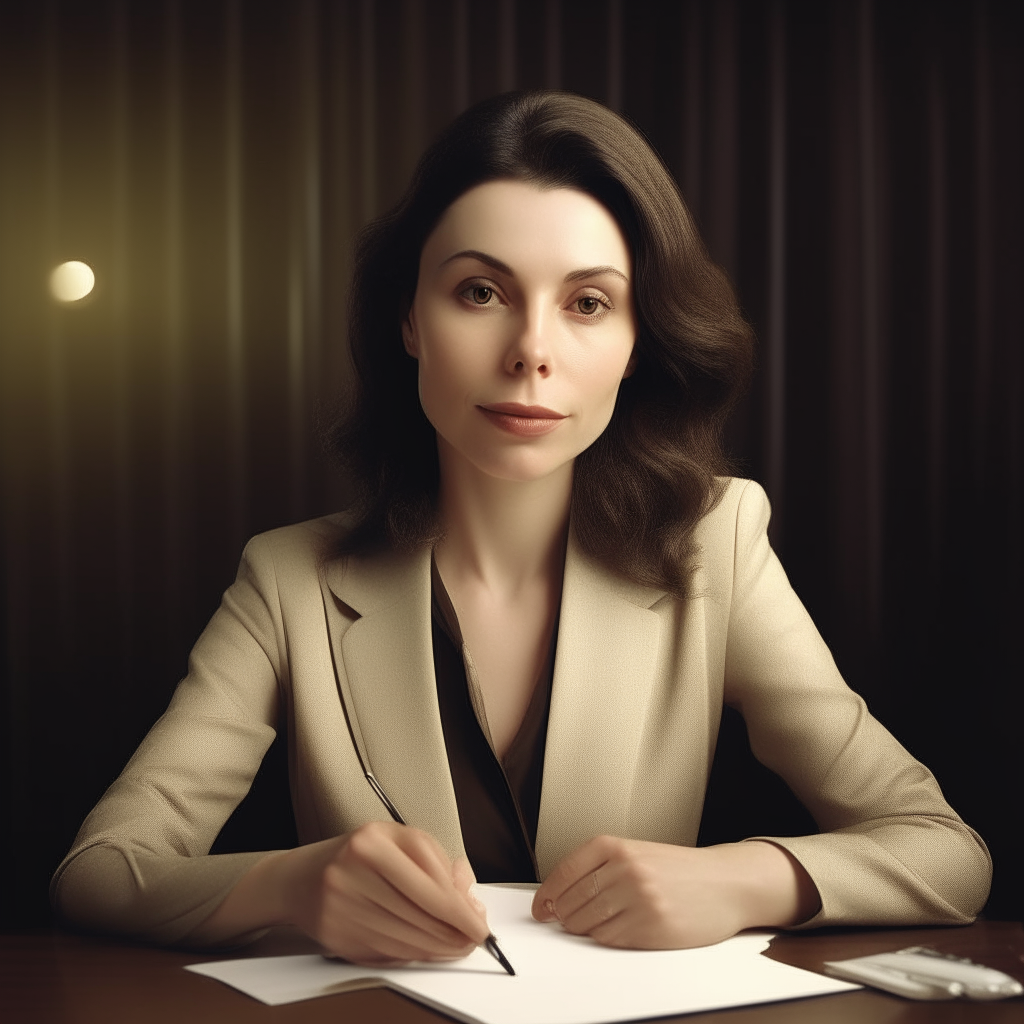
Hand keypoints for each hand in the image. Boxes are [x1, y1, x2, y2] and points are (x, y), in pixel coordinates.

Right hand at [283, 822, 488, 964]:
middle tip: (474, 938)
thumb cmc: (356, 854)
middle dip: (455, 933)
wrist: (300, 878)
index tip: (480, 924)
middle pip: (420, 917)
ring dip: (439, 948)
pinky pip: (388, 953)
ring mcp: (341, 909)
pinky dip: (415, 954)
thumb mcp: (397, 839)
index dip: (461, 912)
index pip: (429, 887)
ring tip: (457, 945)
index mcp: (371, 843)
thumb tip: (466, 896)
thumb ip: (435, 860)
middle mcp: (352, 874)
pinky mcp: (337, 937)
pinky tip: (429, 949)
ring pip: (406, 940)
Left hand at [532, 837, 818, 949]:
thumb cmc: (680, 870)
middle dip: (565, 915)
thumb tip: (557, 896)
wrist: (726, 883)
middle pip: (571, 901)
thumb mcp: (637, 853)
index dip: (546, 894)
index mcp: (616, 846)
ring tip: (601, 922)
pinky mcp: (651, 926)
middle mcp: (625, 869)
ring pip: (587, 923)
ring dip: (585, 929)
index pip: (564, 872)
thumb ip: (600, 868)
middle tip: (570, 919)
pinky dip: (607, 938)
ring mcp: (638, 898)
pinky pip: (610, 939)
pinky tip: (622, 929)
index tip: (540, 908)